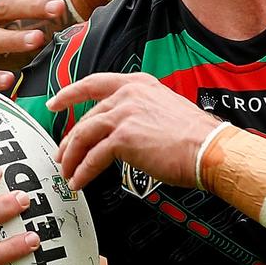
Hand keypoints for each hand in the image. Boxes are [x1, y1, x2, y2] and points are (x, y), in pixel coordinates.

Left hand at [46, 72, 219, 190]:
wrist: (210, 149)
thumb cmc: (195, 136)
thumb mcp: (164, 109)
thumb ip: (139, 113)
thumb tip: (121, 131)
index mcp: (138, 84)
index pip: (94, 83)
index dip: (69, 93)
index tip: (55, 102)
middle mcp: (128, 95)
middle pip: (86, 118)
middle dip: (70, 141)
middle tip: (62, 155)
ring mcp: (123, 114)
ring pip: (83, 136)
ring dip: (72, 158)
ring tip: (68, 173)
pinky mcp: (122, 137)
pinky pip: (93, 157)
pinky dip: (83, 171)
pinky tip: (80, 181)